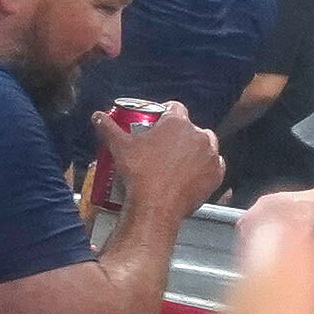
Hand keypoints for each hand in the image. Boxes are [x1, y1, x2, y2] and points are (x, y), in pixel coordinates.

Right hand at [99, 105, 225, 217]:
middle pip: (191, 127)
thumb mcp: (119, 146)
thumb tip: (97, 116)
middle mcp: (199, 136)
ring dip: (195, 148)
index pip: (174, 107)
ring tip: (179, 158)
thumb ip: (108, 127)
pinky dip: (205, 166)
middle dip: (180, 133)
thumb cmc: (138, 173)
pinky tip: (193, 172)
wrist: (155, 205)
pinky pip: (214, 165)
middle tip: (165, 144)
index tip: (157, 120)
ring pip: (206, 145)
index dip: (165, 111)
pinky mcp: (216, 175)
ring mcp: (210, 156)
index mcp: (177, 123)